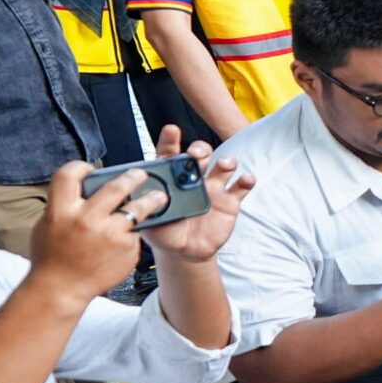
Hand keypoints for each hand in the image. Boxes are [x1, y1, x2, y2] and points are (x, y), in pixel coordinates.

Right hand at [27, 161, 154, 305]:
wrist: (61, 288)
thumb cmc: (52, 257)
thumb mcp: (47, 226)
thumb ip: (64, 206)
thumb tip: (83, 189)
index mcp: (61, 211)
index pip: (68, 175)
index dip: (80, 167)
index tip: (90, 168)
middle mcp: (86, 219)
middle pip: (115, 187)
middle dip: (131, 177)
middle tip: (141, 174)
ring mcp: (109, 234)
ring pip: (137, 209)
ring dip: (151, 200)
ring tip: (160, 196)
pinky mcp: (126, 248)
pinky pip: (134, 233)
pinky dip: (135, 231)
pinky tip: (139, 230)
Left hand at [137, 128, 255, 263]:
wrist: (184, 252)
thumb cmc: (165, 232)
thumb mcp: (150, 219)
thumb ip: (145, 205)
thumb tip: (136, 194)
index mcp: (172, 178)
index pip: (170, 154)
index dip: (170, 140)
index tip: (171, 131)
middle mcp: (193, 178)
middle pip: (200, 154)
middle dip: (200, 149)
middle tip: (196, 154)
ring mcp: (213, 187)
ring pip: (223, 165)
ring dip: (226, 161)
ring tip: (224, 165)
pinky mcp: (229, 201)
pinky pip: (240, 187)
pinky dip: (245, 180)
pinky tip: (245, 179)